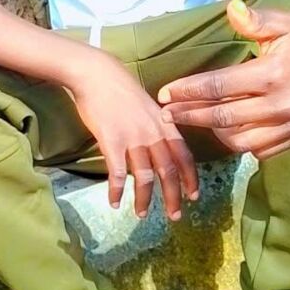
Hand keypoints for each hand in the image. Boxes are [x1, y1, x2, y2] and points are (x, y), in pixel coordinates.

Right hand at [70, 53, 198, 218]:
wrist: (96, 73)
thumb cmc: (120, 87)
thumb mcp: (148, 104)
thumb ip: (157, 125)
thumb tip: (161, 145)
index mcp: (164, 124)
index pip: (185, 155)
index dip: (191, 178)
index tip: (193, 196)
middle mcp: (153, 133)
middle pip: (169, 171)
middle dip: (173, 196)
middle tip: (174, 216)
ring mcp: (133, 137)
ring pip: (144, 176)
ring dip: (144, 198)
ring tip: (141, 214)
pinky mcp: (111, 141)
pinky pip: (117, 172)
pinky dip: (116, 190)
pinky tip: (114, 202)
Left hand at [157, 0, 289, 159]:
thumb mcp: (284, 22)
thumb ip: (255, 21)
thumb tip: (230, 9)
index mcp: (271, 74)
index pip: (218, 88)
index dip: (187, 92)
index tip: (164, 94)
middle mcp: (279, 105)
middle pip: (222, 118)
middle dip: (189, 116)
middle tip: (167, 114)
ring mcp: (289, 125)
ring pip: (240, 142)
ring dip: (214, 133)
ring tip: (197, 121)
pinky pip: (261, 151)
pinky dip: (241, 144)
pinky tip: (227, 131)